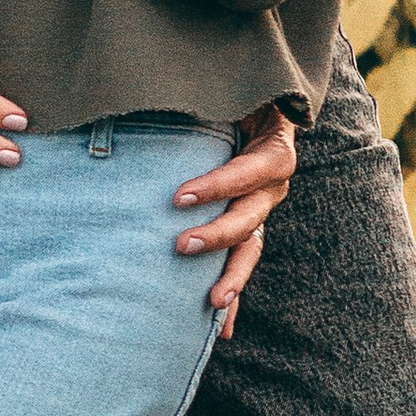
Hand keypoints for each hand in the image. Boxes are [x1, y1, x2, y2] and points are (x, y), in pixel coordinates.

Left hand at [175, 105, 295, 335]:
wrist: (245, 106)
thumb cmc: (224, 95)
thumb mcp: (222, 88)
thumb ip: (197, 90)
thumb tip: (142, 86)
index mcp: (272, 146)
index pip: (252, 169)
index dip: (220, 185)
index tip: (178, 197)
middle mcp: (271, 183)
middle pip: (253, 214)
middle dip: (219, 234)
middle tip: (179, 245)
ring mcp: (260, 208)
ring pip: (251, 246)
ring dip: (233, 275)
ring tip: (213, 301)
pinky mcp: (246, 228)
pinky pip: (240, 263)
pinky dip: (231, 294)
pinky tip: (220, 329)